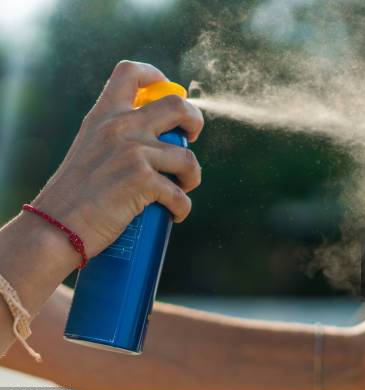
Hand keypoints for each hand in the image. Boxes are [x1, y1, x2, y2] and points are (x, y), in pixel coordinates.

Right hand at [31, 61, 203, 256]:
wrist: (55, 227)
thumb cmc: (73, 196)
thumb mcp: (89, 149)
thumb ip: (114, 137)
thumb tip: (152, 141)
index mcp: (103, 116)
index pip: (130, 73)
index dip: (155, 76)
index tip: (167, 89)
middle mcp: (119, 127)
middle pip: (177, 105)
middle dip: (195, 121)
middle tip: (191, 138)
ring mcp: (132, 152)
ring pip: (188, 157)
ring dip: (193, 176)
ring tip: (183, 189)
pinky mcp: (142, 180)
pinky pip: (180, 194)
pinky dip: (183, 207)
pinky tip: (175, 214)